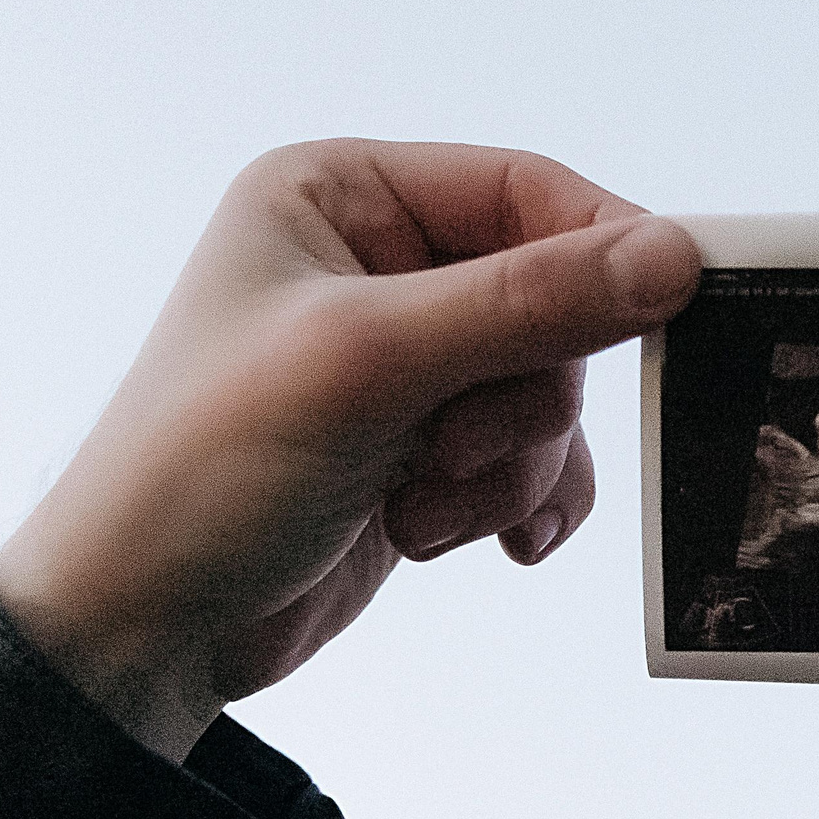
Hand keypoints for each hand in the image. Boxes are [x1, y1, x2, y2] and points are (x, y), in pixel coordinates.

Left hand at [0, 140, 701, 761]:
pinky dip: (515, 502)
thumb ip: (527, 304)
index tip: (676, 309)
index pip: (527, 190)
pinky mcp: (424, 447)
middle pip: (554, 301)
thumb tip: (673, 257)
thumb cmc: (204, 469)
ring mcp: (405, 362)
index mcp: (343, 195)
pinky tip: (467, 541)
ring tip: (422, 509)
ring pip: (549, 392)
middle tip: (450, 449)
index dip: (605, 250)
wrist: (142, 628)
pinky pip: (533, 460)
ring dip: (506, 466)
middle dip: (519, 398)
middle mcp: (378, 265)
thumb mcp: (370, 364)